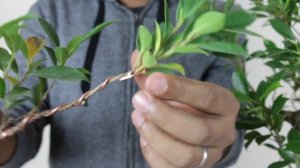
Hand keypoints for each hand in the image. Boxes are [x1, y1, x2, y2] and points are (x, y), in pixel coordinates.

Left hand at [130, 51, 239, 167]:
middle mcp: (224, 133)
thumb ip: (157, 75)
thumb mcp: (177, 88)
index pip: (208, 98)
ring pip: (184, 155)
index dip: (179, 89)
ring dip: (155, 135)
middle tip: (139, 99)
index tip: (152, 80)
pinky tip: (144, 136)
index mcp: (226, 105)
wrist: (197, 132)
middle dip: (164, 115)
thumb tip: (137, 57)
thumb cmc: (187, 104)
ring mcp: (210, 156)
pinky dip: (152, 152)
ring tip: (137, 116)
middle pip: (198, 131)